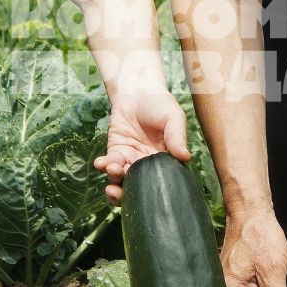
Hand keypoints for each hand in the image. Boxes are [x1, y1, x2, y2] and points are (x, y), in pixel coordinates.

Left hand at [94, 87, 190, 201]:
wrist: (138, 90)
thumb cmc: (160, 103)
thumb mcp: (173, 117)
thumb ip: (177, 136)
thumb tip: (185, 157)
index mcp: (168, 160)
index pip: (164, 181)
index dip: (157, 191)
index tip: (150, 195)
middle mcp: (149, 164)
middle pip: (140, 186)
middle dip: (129, 193)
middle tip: (120, 192)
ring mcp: (132, 159)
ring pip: (123, 179)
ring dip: (115, 180)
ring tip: (113, 171)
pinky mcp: (116, 152)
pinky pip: (110, 164)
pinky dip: (104, 166)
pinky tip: (101, 163)